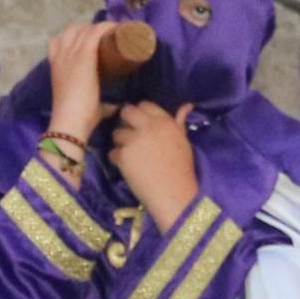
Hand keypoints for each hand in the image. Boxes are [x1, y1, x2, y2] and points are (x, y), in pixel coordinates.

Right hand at [43, 19, 116, 148]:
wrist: (70, 123)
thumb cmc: (78, 118)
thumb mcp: (87, 104)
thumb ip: (100, 103)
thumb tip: (116, 105)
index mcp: (56, 67)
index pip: (58, 41)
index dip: (75, 37)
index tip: (93, 41)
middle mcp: (61, 57)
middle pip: (72, 30)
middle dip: (89, 29)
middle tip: (107, 38)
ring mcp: (70, 55)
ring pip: (83, 29)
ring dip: (99, 27)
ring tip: (114, 33)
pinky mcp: (84, 57)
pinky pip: (95, 33)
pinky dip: (106, 28)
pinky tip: (117, 29)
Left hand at [111, 102, 197, 225]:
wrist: (175, 194)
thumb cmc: (182, 169)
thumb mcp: (184, 142)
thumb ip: (179, 122)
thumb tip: (186, 106)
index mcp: (165, 122)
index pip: (145, 105)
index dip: (141, 113)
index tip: (141, 124)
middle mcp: (149, 127)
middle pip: (127, 112)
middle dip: (125, 121)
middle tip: (129, 136)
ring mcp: (134, 140)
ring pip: (117, 133)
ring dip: (120, 143)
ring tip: (130, 156)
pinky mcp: (123, 155)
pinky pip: (113, 152)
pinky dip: (117, 160)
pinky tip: (128, 169)